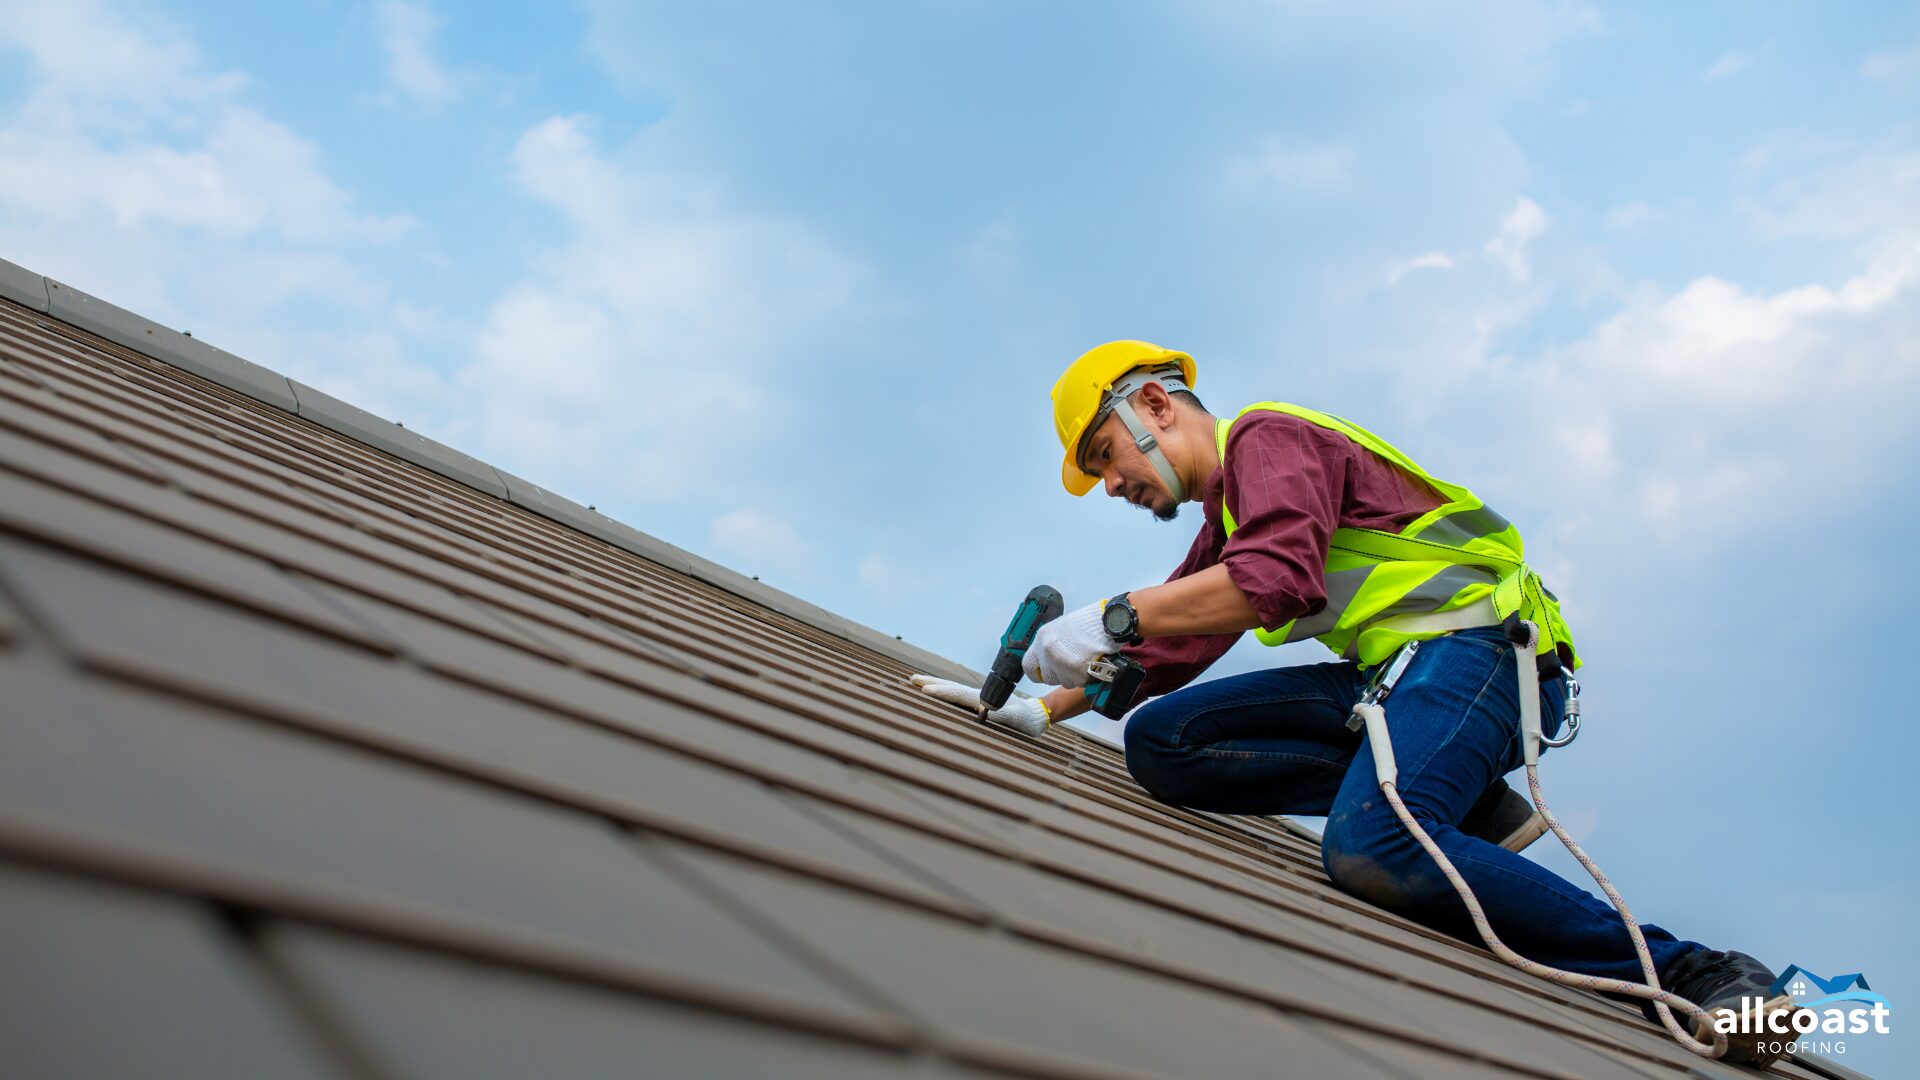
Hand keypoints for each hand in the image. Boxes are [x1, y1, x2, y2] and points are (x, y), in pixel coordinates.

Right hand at [910, 675, 1049, 737]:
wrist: (1036, 715)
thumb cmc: (1025, 721)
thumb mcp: (1014, 720)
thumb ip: (999, 715)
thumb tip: (981, 712)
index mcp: (982, 699)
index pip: (957, 694)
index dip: (941, 692)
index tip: (924, 689)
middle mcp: (977, 696)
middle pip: (950, 686)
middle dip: (931, 682)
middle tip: (911, 678)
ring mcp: (977, 698)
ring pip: (952, 689)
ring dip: (935, 685)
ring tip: (919, 682)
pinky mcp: (979, 702)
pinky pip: (957, 695)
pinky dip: (944, 691)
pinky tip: (939, 692)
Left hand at [1023, 601, 1120, 686]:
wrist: (1108, 623)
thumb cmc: (1088, 623)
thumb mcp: (1060, 628)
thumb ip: (1049, 645)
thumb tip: (1046, 660)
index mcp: (1042, 638)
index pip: (1028, 666)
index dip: (1038, 672)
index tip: (1044, 672)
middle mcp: (1048, 652)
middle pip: (1048, 678)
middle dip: (1059, 675)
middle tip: (1072, 665)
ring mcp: (1062, 663)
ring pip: (1064, 682)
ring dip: (1074, 676)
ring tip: (1084, 660)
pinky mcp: (1078, 672)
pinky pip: (1079, 682)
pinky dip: (1086, 677)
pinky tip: (1092, 663)